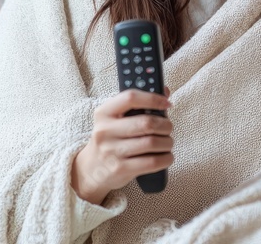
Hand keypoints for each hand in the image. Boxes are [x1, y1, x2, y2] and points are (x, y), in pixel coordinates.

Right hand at [71, 86, 172, 204]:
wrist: (91, 169)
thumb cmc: (111, 139)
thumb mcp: (115, 120)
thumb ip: (137, 105)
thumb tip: (165, 91)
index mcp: (104, 113)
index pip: (130, 98)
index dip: (152, 98)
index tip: (167, 103)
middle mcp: (105, 131)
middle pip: (146, 123)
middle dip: (165, 125)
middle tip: (168, 127)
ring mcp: (112, 151)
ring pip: (152, 143)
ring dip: (167, 142)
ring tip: (167, 143)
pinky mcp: (121, 169)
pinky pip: (152, 162)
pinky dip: (166, 158)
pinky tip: (166, 156)